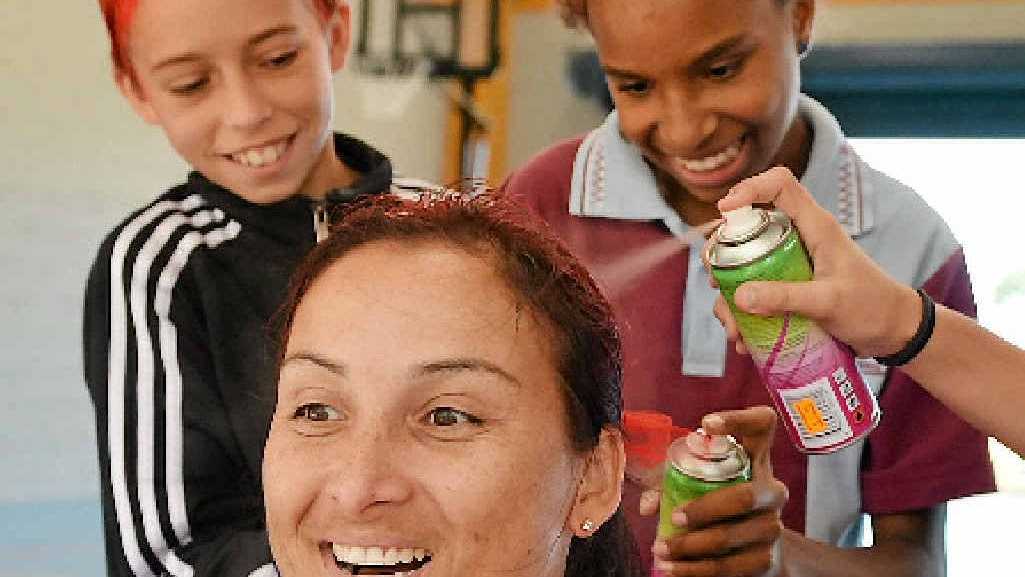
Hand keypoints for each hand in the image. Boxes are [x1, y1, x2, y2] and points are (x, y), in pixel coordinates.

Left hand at [650, 406, 787, 576]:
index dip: (739, 420)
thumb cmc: (719, 501)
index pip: (762, 425)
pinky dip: (696, 571)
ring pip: (732, 536)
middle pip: (745, 497)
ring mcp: (772, 526)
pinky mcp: (768, 560)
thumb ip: (669, 483)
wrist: (754, 548)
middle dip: (704, 509)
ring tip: (662, 551)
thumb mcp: (698, 483)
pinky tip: (675, 570)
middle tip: (674, 517)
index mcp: (755, 459)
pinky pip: (730, 567)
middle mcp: (771, 490)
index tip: (707, 424)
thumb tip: (647, 504)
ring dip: (691, 547)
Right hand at [710, 167, 921, 357]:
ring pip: (747, 267)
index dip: (750, 188)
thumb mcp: (828, 302)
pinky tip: (743, 340)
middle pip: (749, 229)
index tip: (724, 212)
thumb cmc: (872, 307)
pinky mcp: (790, 288)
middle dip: (725, 256)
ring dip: (731, 296)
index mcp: (815, 227)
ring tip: (733, 328)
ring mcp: (792, 264)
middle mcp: (799, 239)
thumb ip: (785, 297)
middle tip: (715, 281)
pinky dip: (745, 315)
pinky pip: (757, 293)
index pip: (780, 185)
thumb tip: (738, 296)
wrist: (895, 333)